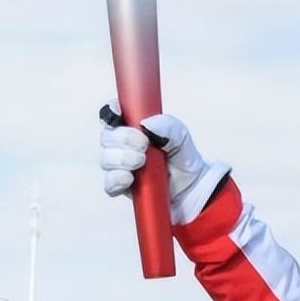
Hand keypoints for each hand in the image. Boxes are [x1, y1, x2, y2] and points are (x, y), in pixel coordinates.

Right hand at [99, 102, 229, 224]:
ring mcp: (121, 168)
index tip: (117, 112)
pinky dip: (117, 179)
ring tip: (142, 161)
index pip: (113, 115)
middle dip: (123, 138)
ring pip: (106, 160)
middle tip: (144, 145)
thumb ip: (169, 127)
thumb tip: (147, 124)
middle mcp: (123, 147)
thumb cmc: (183, 160)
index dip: (111, 111)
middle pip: (107, 137)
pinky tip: (129, 178)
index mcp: (134, 129)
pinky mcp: (122, 188)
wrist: (193, 190)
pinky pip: (109, 184)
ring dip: (122, 159)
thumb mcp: (182, 139)